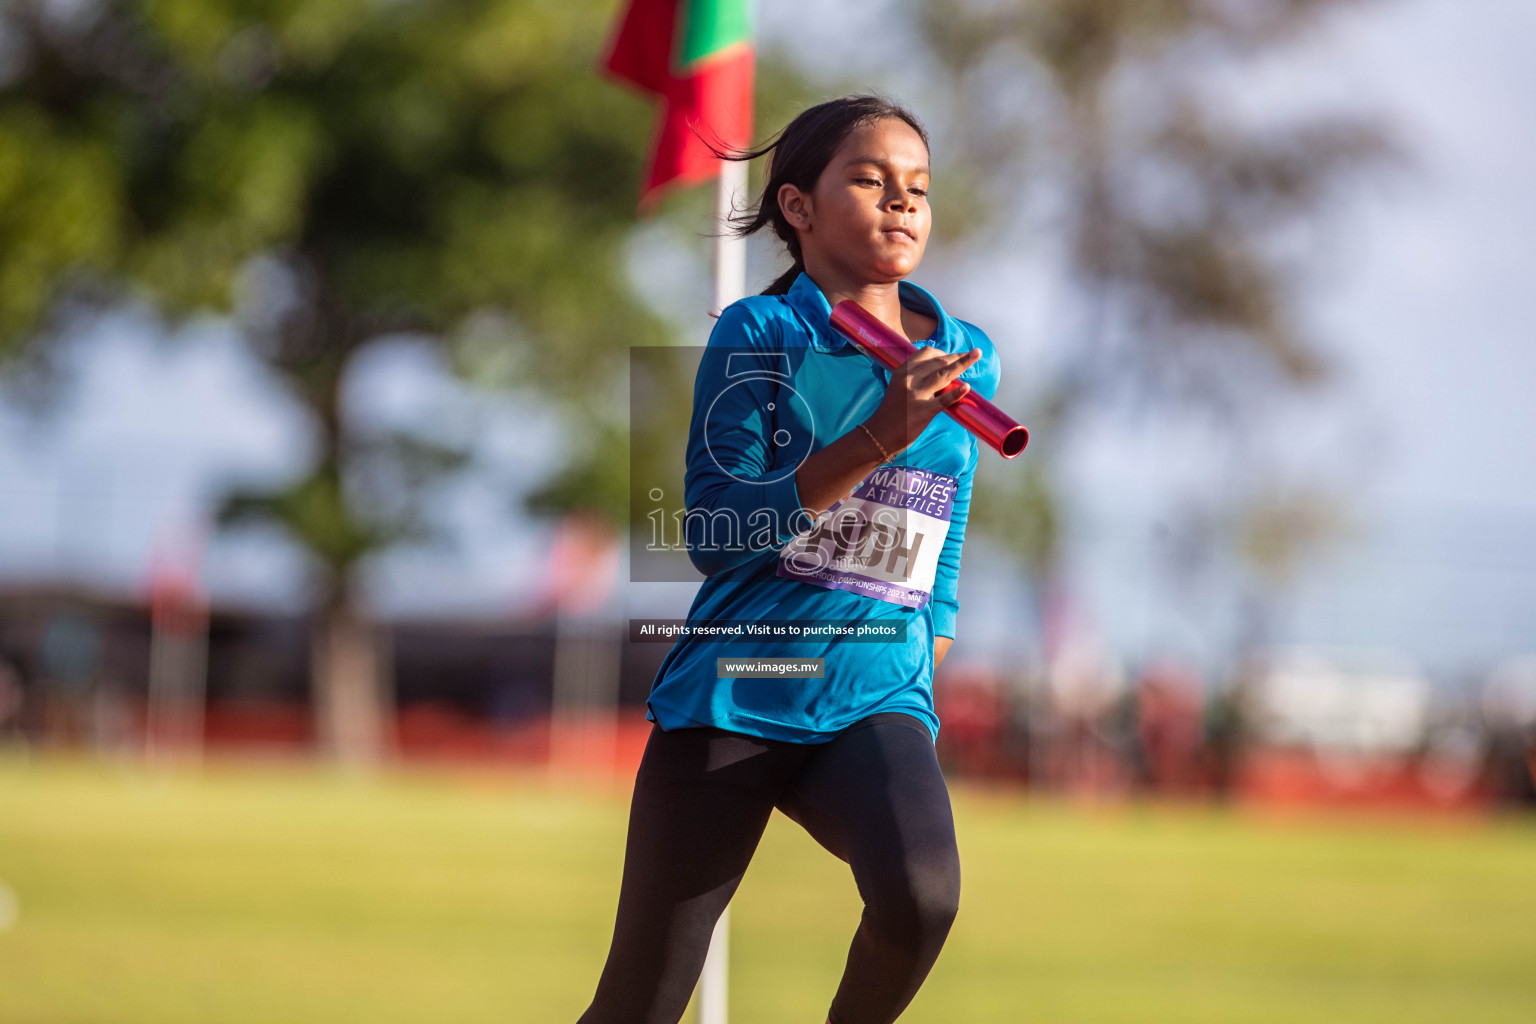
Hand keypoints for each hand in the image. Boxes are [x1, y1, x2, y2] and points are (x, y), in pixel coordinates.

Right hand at [863, 346, 980, 456]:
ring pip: (944, 374)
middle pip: (938, 361)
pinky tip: (967, 387)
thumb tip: (936, 372)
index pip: (925, 353)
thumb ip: (914, 377)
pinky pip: (943, 401)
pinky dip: (956, 394)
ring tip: (976, 355)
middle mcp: (909, 380)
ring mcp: (916, 395)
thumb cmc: (890, 412)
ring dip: (963, 363)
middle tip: (973, 354)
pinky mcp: (923, 411)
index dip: (942, 352)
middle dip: (957, 356)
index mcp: (902, 372)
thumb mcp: (897, 387)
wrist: (879, 434)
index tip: (951, 355)